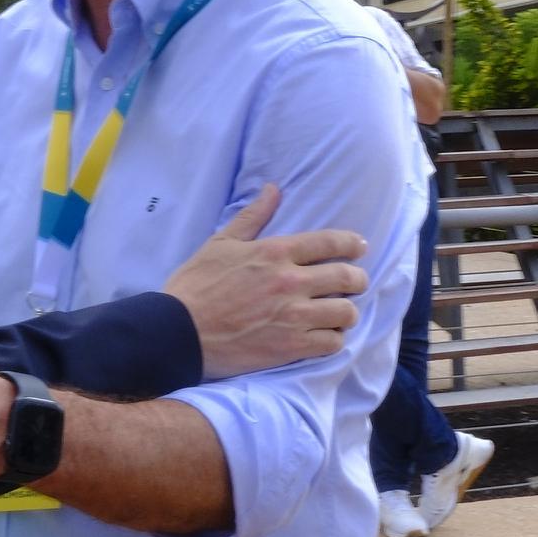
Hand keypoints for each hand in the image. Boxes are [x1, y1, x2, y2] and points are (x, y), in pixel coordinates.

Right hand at [164, 183, 369, 379]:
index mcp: (275, 252)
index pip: (330, 242)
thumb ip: (252, 217)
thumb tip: (273, 189)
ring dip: (346, 312)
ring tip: (337, 314)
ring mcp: (293, 316)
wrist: (177, 333)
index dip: (352, 244)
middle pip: (348, 278)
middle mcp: (291, 282)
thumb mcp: (221, 243)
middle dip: (357, 280)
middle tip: (354, 284)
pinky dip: (333, 339)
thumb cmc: (195, 286)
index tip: (360, 248)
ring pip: (346, 312)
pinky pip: (333, 342)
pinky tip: (324, 336)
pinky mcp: (290, 347)